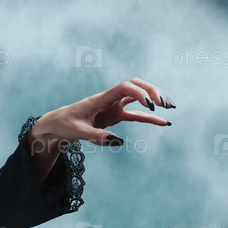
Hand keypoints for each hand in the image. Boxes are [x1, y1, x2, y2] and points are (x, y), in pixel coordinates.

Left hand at [30, 78, 174, 149]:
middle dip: (152, 91)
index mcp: (100, 98)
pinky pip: (136, 115)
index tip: (150, 105)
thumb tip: (119, 141)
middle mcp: (110, 99)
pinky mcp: (115, 116)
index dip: (139, 92)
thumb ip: (97, 137)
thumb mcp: (78, 132)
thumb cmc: (65, 125)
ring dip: (154, 100)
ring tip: (171, 107)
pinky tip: (164, 122)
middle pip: (135, 86)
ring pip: (138, 97)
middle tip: (164, 104)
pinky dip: (150, 118)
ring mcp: (114, 106)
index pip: (124, 87)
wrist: (57, 125)